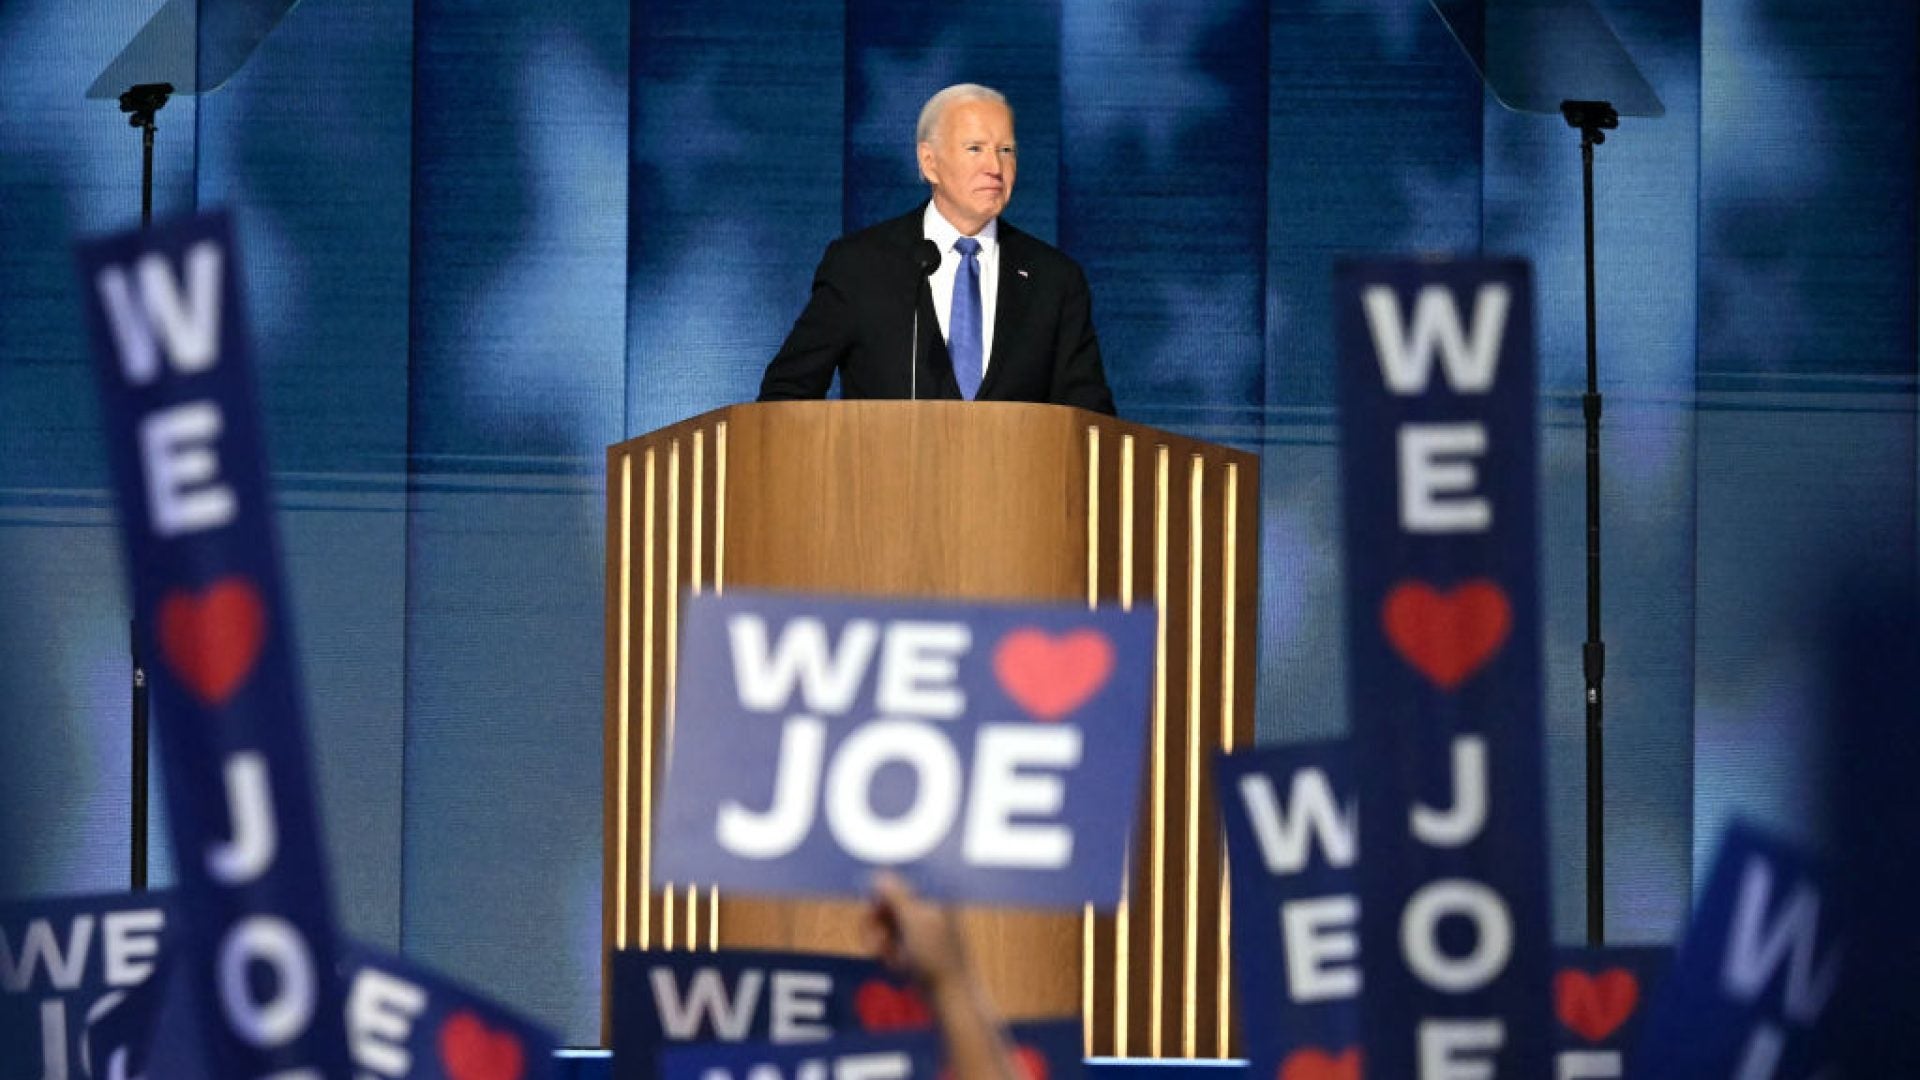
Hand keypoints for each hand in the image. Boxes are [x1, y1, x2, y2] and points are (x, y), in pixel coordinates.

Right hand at [864, 871, 971, 991]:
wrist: (952, 996)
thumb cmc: (937, 958)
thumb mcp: (913, 922)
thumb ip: (896, 896)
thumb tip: (880, 875)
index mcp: (934, 897)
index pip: (896, 886)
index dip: (879, 902)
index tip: (873, 917)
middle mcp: (930, 910)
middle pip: (890, 906)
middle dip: (878, 925)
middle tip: (875, 944)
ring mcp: (926, 931)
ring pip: (889, 927)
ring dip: (883, 942)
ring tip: (890, 959)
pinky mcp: (920, 949)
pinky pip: (895, 945)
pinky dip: (891, 954)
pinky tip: (898, 967)